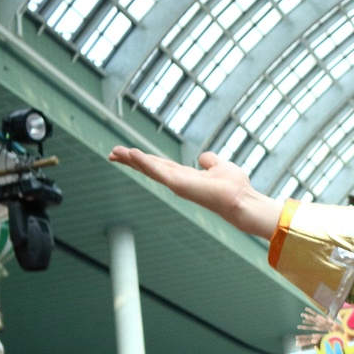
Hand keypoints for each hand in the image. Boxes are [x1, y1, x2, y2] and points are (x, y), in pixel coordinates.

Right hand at [107, 147, 282, 239]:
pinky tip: (131, 154)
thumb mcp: (221, 167)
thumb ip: (210, 162)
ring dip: (132, 160)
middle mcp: (178, 181)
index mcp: (185, 176)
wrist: (241, 201)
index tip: (128, 153)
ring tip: (114, 152)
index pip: (160, 166)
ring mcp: (176, 183)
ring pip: (149, 169)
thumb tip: (204, 157)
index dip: (145, 159)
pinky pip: (157, 170)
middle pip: (149, 168)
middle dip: (131, 160)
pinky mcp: (178, 184)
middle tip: (112, 153)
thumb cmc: (235, 187)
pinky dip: (144, 162)